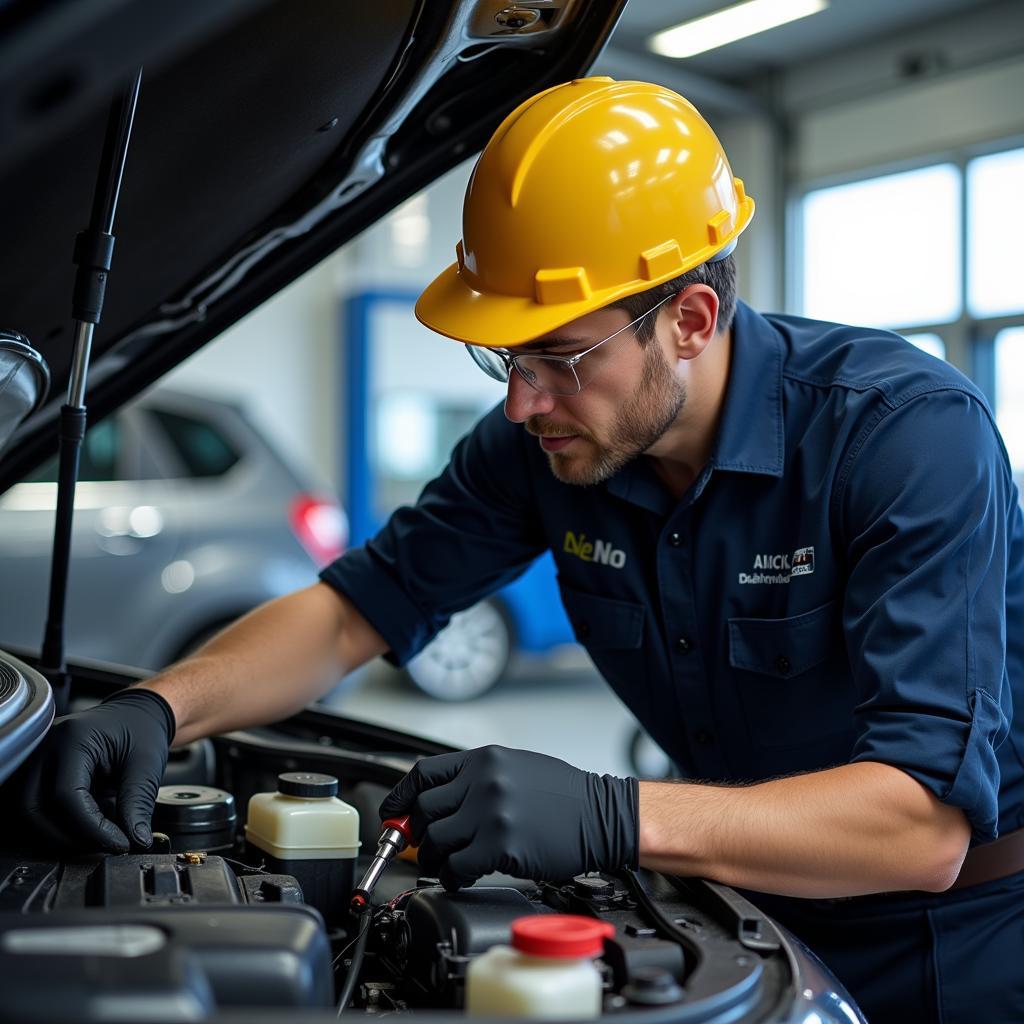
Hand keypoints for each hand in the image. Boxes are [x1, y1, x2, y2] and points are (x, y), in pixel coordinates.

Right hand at [15, 687, 175, 851]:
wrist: (137, 714)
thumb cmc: (141, 730)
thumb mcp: (147, 764)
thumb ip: (138, 802)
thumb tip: (136, 839)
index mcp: (73, 739)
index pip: (65, 795)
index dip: (91, 828)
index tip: (119, 841)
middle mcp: (47, 747)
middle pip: (33, 808)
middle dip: (68, 836)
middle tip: (105, 843)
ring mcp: (38, 759)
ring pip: (28, 811)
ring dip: (60, 832)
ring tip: (98, 832)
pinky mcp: (39, 771)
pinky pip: (36, 805)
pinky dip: (59, 822)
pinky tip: (88, 820)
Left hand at [380, 745, 637, 889]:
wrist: (602, 814)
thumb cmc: (563, 795)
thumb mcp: (515, 767)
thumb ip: (475, 779)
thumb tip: (436, 802)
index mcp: (484, 759)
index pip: (423, 773)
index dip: (400, 798)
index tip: (392, 814)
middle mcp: (483, 781)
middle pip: (424, 810)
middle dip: (418, 833)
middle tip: (425, 847)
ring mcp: (491, 812)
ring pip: (436, 841)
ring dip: (435, 858)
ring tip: (449, 863)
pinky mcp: (501, 845)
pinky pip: (457, 866)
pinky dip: (454, 876)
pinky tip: (463, 876)